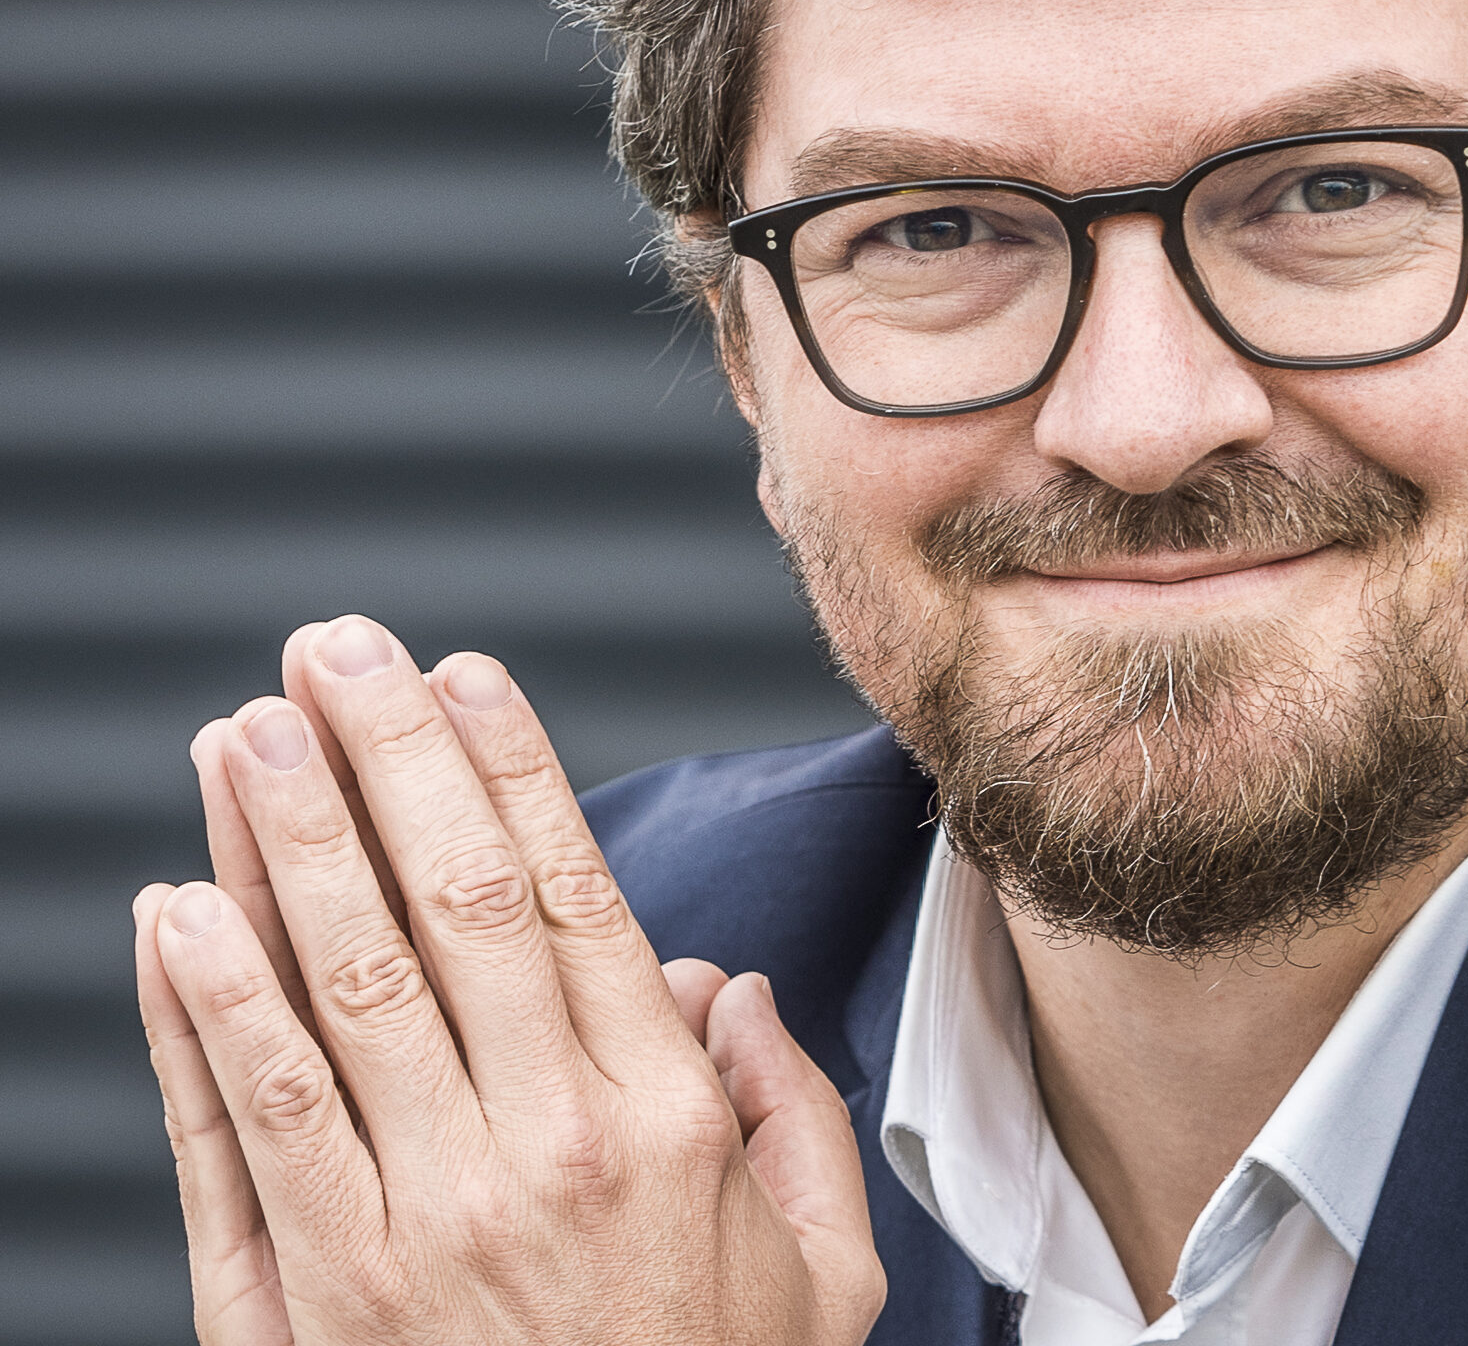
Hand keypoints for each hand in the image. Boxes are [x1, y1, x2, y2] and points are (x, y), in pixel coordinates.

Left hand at [132, 616, 884, 1344]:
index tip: (466, 674)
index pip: (569, 895)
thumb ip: (793, 1111)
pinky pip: (244, 1127)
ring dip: (277, 848)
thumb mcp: (824, 1271)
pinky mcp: (309, 1301)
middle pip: (441, 907)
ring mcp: (408, 1223)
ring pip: (333, 989)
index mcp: (659, 1120)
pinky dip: (202, 1013)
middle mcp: (532, 1148)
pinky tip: (176, 915)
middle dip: (382, 759)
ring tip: (241, 736)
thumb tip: (730, 986)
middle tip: (333, 653)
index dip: (509, 770)